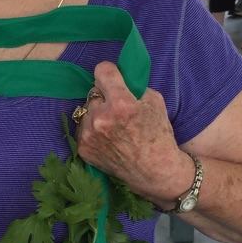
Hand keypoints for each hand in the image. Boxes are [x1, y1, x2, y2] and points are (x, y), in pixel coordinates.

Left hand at [73, 62, 192, 206]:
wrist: (154, 171)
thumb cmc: (159, 135)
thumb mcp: (155, 101)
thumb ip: (134, 86)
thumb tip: (118, 78)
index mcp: (121, 104)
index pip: (102, 71)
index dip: (110, 73)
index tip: (113, 78)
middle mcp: (100, 118)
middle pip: (93, 92)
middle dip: (104, 98)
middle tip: (117, 110)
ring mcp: (89, 135)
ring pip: (86, 111)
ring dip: (96, 114)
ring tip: (112, 127)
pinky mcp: (83, 148)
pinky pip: (82, 128)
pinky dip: (92, 130)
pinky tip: (106, 138)